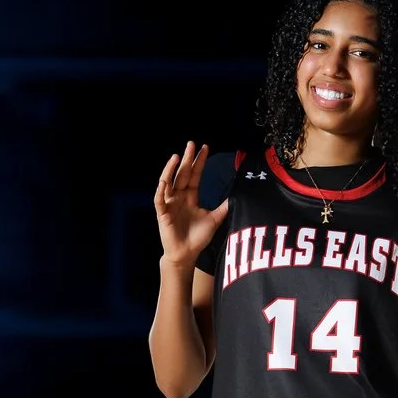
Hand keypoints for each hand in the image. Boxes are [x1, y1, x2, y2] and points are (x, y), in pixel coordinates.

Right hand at [154, 142, 227, 267]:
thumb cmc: (198, 237)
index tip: (205, 148)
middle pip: (182, 174)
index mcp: (190, 196)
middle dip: (186, 159)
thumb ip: (224, 207)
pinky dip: (160, 191)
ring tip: (176, 157)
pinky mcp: (162, 214)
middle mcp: (179, 197)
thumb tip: (238, 196)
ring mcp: (170, 204)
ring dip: (171, 169)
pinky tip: (164, 181)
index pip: (195, 175)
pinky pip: (159, 200)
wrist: (186, 254)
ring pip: (168, 182)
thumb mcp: (215, 219)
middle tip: (191, 144)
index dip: (199, 162)